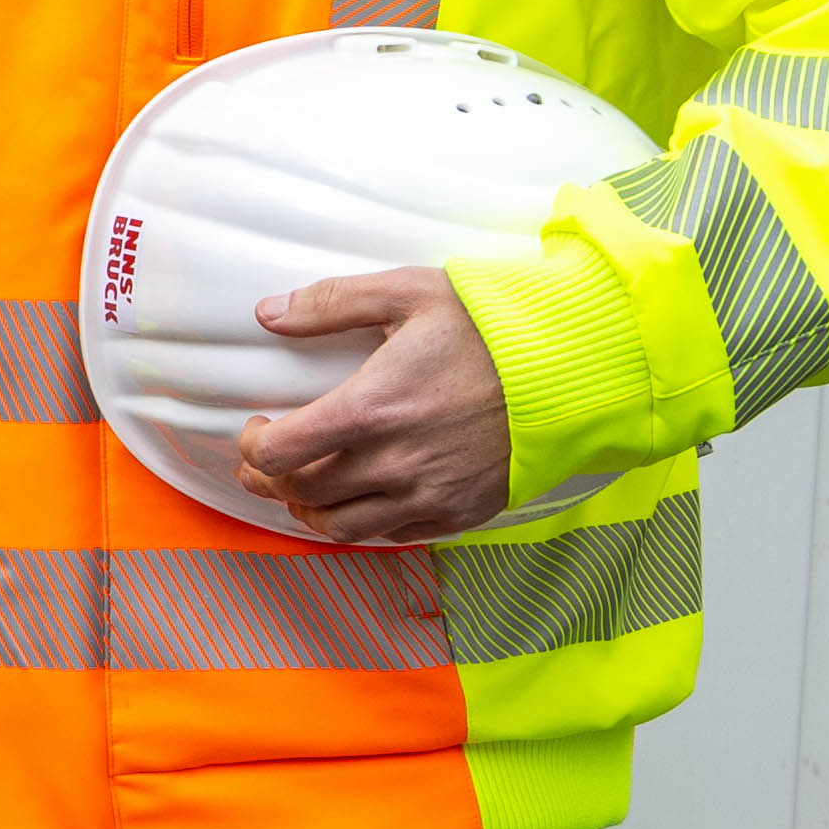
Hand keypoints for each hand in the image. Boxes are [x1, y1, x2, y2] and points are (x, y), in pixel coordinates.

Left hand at [236, 268, 514, 544]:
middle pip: (302, 494)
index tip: (257, 429)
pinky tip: (359, 501)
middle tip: (264, 466)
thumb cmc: (493, 326)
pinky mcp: (458, 512)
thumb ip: (332, 302)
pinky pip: (392, 536)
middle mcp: (393, 463)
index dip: (252, 447)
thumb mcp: (410, 292)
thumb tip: (268, 313)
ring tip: (301, 492)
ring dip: (310, 512)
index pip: (277, 454)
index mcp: (369, 410)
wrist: (576, 368)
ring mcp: (427, 495)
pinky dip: (364, 524)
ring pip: (341, 528)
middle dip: (271, 481)